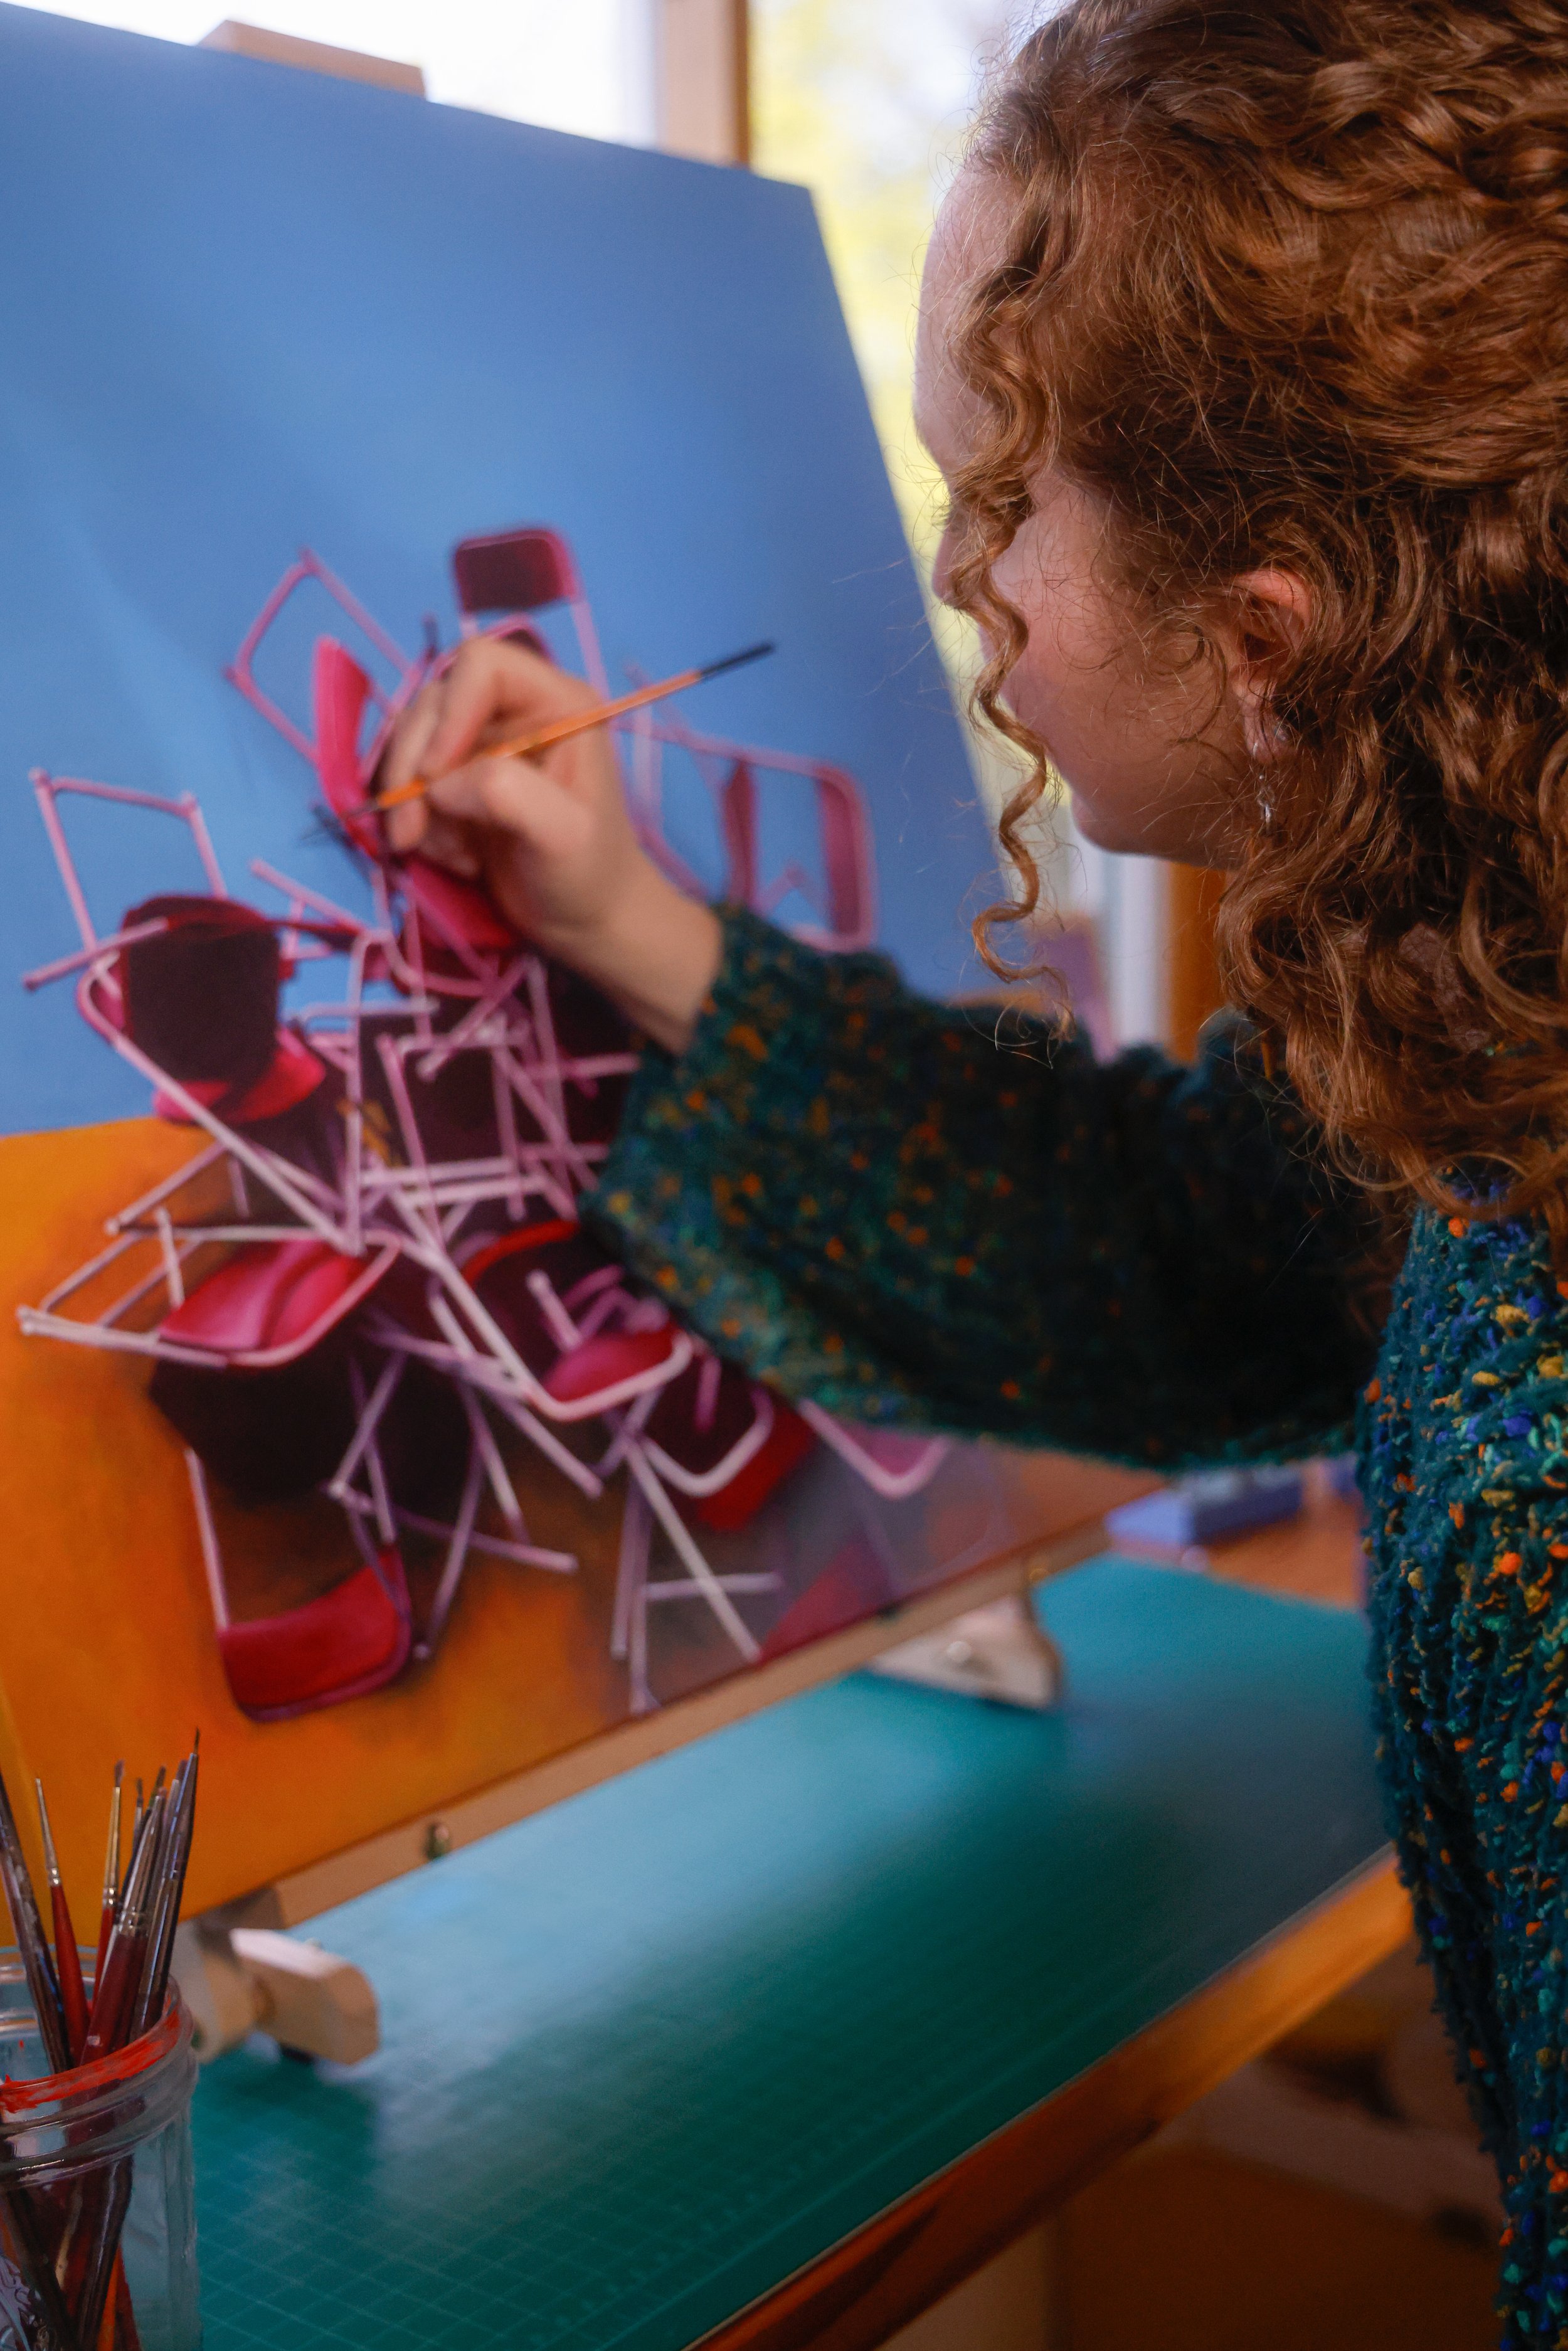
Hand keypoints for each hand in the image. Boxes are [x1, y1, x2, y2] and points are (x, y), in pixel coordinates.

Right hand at [380, 635, 719, 1050]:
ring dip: (413, 803)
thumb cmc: (590, 876)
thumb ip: (508, 795)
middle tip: (410, 836)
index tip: (434, 777)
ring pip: (413, 744)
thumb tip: (440, 782)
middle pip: (432, 702)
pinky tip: (454, 858)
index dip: (447, 712)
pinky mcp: (460, 780)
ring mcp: (484, 744)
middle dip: (413, 769)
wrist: (588, 922)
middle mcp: (516, 710)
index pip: (481, 665)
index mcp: (556, 702)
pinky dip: (418, 822)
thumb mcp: (562, 836)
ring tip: (450, 855)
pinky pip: (411, 783)